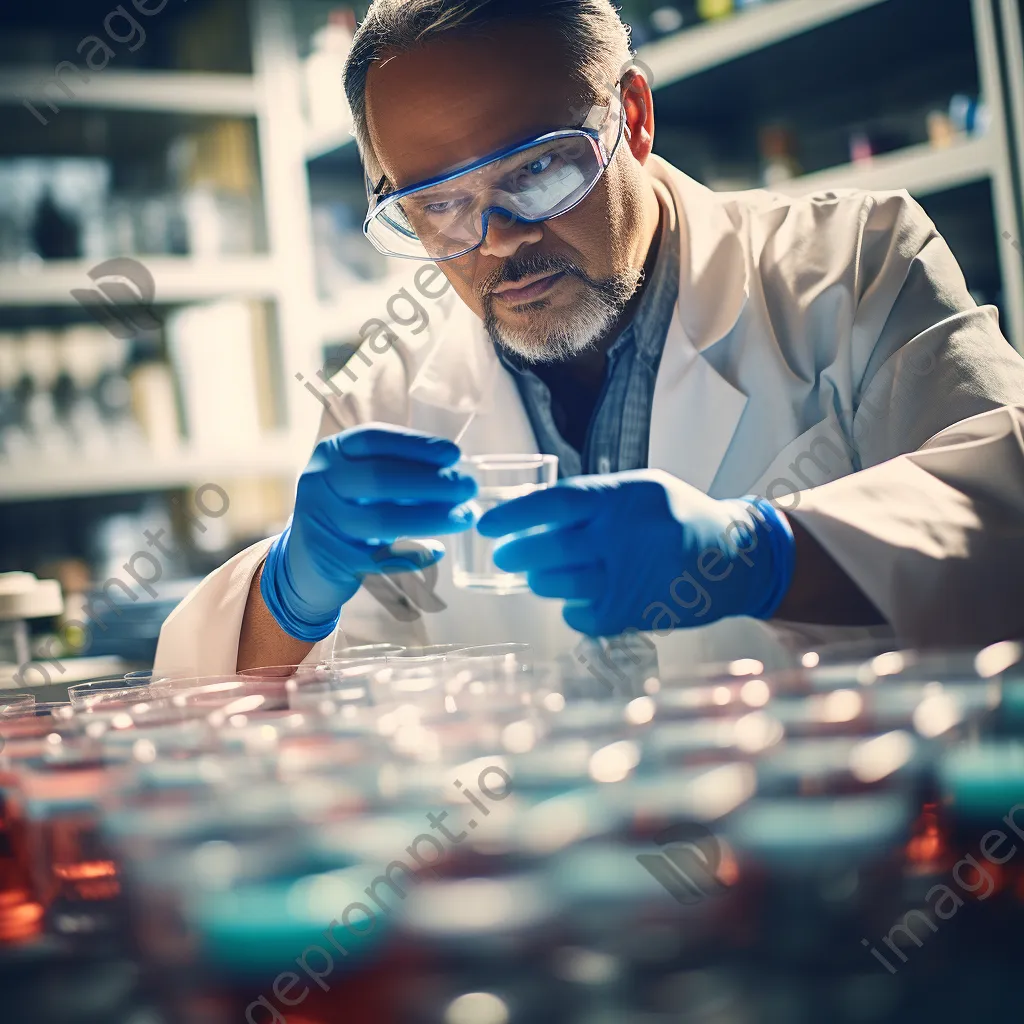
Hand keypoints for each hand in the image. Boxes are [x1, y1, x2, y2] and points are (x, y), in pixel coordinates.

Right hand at [261, 424, 476, 640]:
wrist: (302, 563)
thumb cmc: (346, 512)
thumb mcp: (358, 482)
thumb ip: (395, 472)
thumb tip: (453, 472)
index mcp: (331, 454)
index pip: (373, 440)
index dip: (416, 445)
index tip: (454, 454)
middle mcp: (320, 483)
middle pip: (380, 478)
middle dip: (431, 483)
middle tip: (469, 488)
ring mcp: (323, 523)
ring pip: (382, 521)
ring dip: (431, 518)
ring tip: (465, 517)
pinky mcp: (331, 559)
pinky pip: (381, 558)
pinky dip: (413, 554)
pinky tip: (438, 551)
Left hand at [476, 469, 793, 636]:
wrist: (734, 560)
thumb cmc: (679, 517)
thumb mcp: (641, 487)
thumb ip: (593, 498)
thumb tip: (532, 512)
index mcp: (621, 498)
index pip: (553, 504)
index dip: (513, 516)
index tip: (486, 526)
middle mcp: (622, 537)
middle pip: (550, 549)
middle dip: (517, 553)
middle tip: (505, 555)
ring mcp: (628, 579)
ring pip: (559, 585)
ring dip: (541, 580)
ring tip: (539, 573)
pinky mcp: (632, 614)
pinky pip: (581, 614)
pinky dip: (572, 607)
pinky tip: (579, 596)